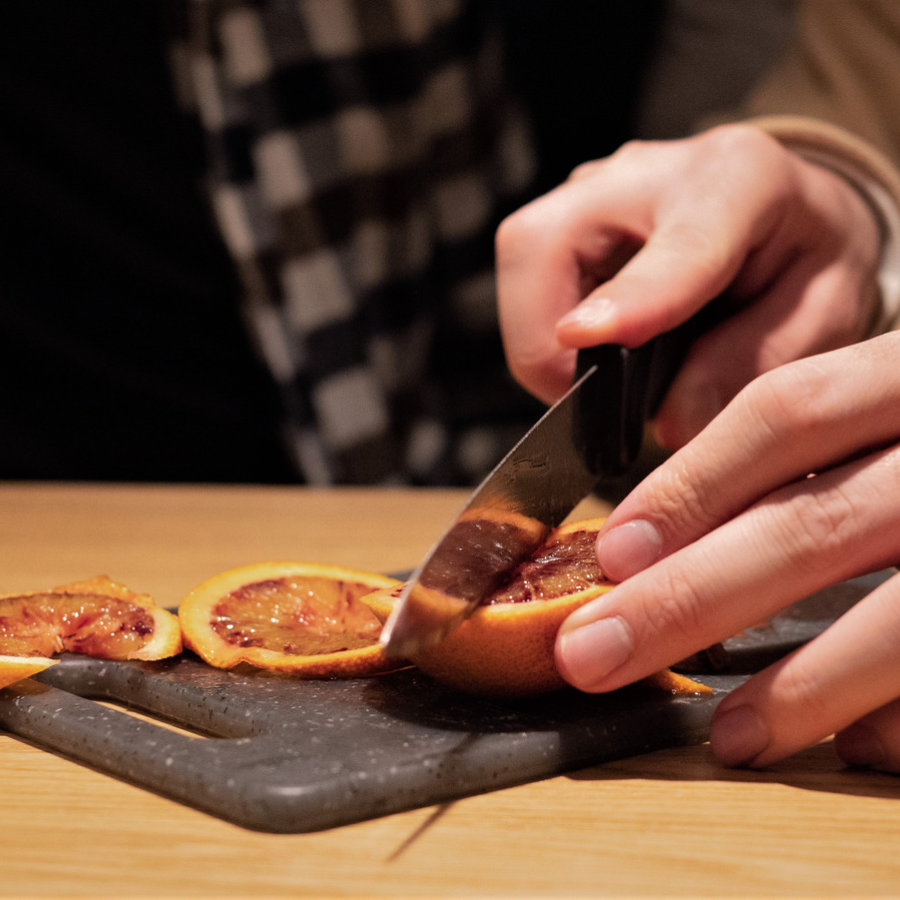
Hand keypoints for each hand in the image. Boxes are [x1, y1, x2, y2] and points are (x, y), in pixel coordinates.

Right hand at [495, 124, 880, 447]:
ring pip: (521, 264)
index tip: (583, 338)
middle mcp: (648, 171)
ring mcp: (592, 188)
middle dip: (542, 342)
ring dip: (540, 342)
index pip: (677, 247)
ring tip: (602, 377)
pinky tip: (594, 348)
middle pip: (542, 244)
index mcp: (738, 184)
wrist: (785, 205)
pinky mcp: (562, 214)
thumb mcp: (820, 315)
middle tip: (592, 399)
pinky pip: (525, 279)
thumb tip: (669, 421)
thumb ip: (751, 364)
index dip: (630, 297)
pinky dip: (543, 331)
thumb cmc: (802, 258)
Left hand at [553, 331, 899, 771]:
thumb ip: (820, 448)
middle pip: (813, 523)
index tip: (616, 551)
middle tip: (596, 653)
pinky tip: (856, 750)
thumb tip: (677, 538)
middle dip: (694, 596)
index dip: (693, 483)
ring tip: (728, 734)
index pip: (788, 414)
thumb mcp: (896, 398)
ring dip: (804, 683)